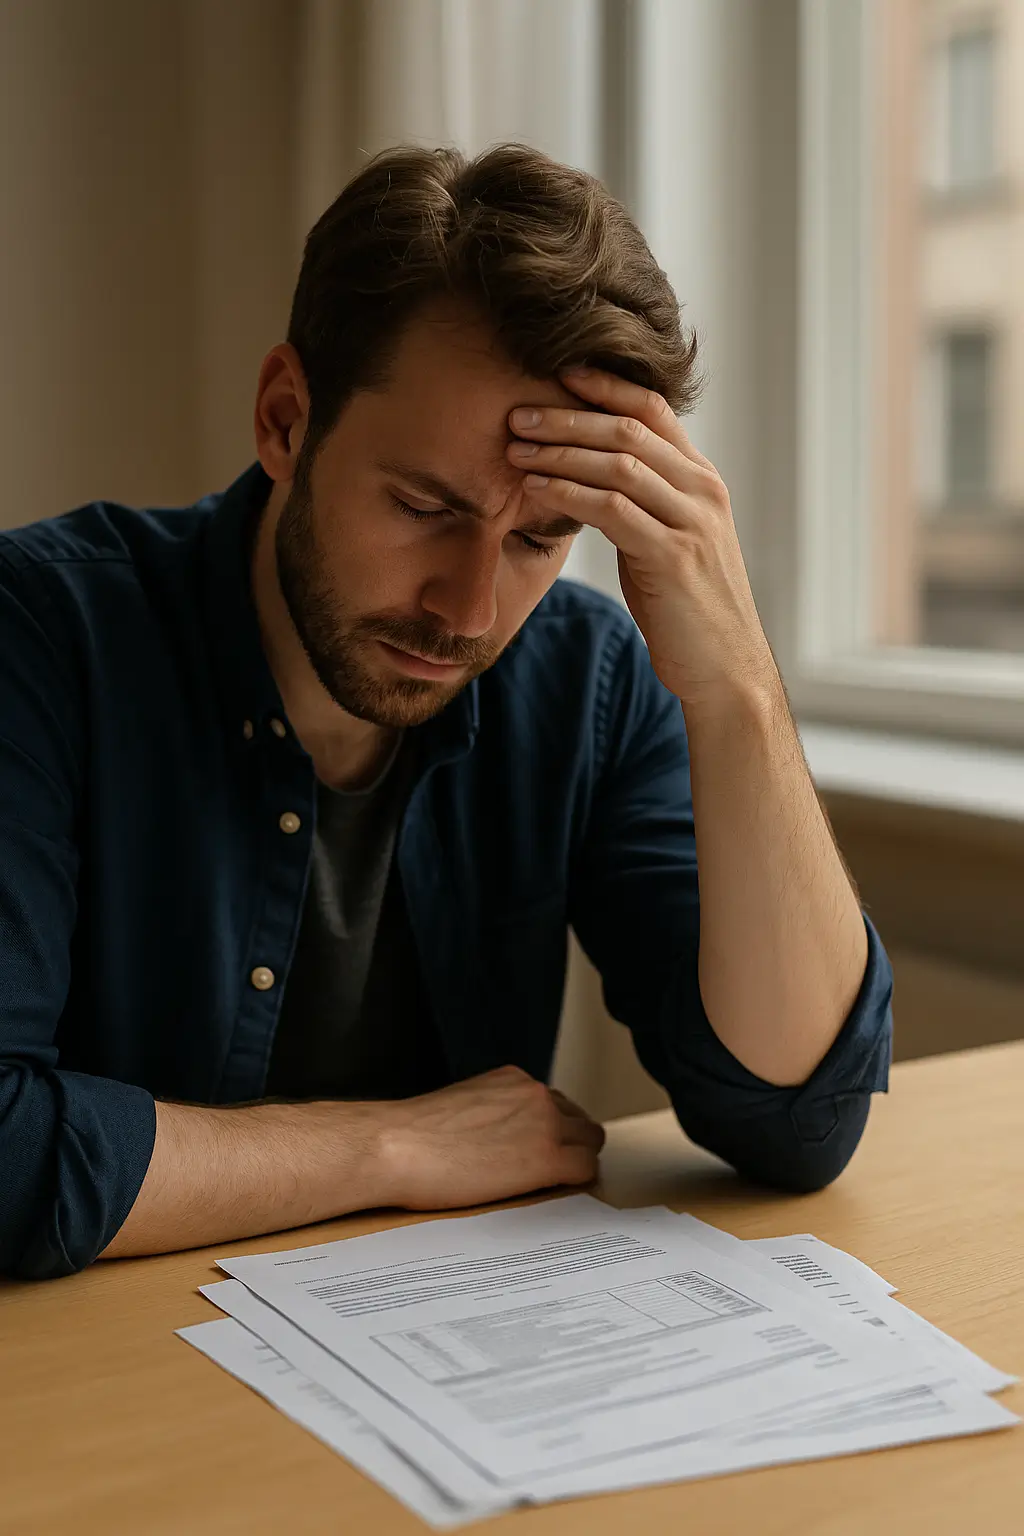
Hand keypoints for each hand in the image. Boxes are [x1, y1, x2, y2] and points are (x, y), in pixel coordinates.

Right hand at [374, 1065, 604, 1210]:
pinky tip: (553, 1194)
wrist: (397, 1147)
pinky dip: (576, 1183)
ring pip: (590, 1142)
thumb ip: (495, 1112)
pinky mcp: (547, 1157)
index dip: (554, 1130)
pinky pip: (586, 1169)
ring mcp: (546, 1123)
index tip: (542, 1150)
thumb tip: (505, 1136)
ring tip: (552, 1186)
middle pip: (580, 1121)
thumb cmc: (414, 1135)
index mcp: (513, 1079)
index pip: (556, 1104)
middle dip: (570, 1144)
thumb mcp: (464, 1106)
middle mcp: (535, 1094)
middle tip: (551, 1172)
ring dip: (576, 1161)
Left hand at [507, 368, 779, 710]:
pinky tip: (535, 486)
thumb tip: (594, 478)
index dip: (605, 386)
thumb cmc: (686, 608)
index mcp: (701, 480)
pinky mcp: (673, 556)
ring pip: (619, 462)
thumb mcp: (667, 541)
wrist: (724, 668)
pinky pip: (613, 508)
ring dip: (560, 450)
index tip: (558, 373)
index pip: (654, 409)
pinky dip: (569, 490)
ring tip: (514, 447)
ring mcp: (691, 521)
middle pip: (629, 429)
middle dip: (567, 416)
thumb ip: (642, 504)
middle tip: (516, 412)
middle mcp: (702, 490)